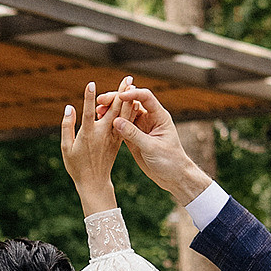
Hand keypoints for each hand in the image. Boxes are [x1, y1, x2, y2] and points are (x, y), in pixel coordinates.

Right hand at [60, 77, 128, 212]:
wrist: (95, 183)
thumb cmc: (77, 166)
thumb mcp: (66, 148)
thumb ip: (67, 127)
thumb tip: (69, 107)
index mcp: (88, 135)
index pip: (89, 112)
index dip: (89, 98)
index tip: (91, 83)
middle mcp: (103, 134)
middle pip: (113, 110)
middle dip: (120, 92)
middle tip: (127, 78)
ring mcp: (112, 137)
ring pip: (122, 114)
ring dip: (127, 98)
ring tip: (131, 84)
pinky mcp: (118, 141)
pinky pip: (125, 123)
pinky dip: (129, 111)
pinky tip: (132, 101)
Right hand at [109, 87, 213, 207]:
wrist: (172, 176)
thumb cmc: (170, 160)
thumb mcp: (152, 147)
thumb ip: (134, 134)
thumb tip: (116, 121)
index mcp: (159, 116)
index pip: (145, 97)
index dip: (132, 94)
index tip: (119, 97)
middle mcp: (149, 118)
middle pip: (131, 102)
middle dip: (116, 100)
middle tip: (101, 101)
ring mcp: (140, 127)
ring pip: (124, 114)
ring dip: (111, 111)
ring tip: (98, 110)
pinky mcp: (133, 137)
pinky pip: (121, 126)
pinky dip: (111, 123)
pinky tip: (100, 121)